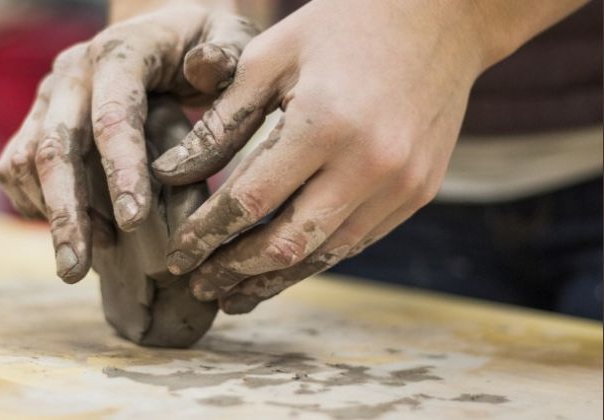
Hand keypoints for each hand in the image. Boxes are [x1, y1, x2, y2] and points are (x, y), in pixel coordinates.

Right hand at [0, 2, 257, 282]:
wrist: (162, 30)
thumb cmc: (203, 41)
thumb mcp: (229, 35)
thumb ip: (225, 54)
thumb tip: (203, 69)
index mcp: (121, 53)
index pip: (114, 115)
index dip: (121, 170)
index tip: (134, 223)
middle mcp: (73, 74)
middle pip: (55, 146)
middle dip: (66, 213)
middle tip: (75, 271)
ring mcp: (48, 97)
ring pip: (26, 161)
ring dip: (51, 215)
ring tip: (81, 263)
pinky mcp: (35, 120)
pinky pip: (16, 167)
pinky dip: (35, 204)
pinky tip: (72, 232)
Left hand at [152, 0, 507, 313]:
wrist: (440, 17)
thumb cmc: (343, 25)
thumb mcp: (271, 57)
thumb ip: (221, 122)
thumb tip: (169, 173)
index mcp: (324, 123)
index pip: (249, 201)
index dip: (205, 235)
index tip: (175, 256)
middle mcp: (370, 164)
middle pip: (286, 243)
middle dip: (234, 271)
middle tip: (198, 286)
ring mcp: (402, 184)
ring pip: (325, 254)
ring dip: (274, 280)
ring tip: (233, 295)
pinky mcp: (419, 192)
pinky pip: (357, 240)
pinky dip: (315, 258)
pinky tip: (283, 266)